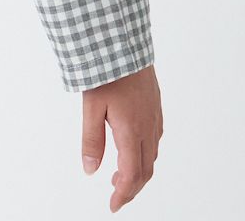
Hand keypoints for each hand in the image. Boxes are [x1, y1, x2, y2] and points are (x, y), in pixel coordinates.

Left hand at [81, 64, 162, 211]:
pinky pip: (155, 138)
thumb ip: (91, 140)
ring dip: (138, 170)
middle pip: (145, 170)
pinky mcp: (155, 105)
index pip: (132, 175)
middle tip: (115, 194)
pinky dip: (145, 152)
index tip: (113, 205)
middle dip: (131, 187)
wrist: (122, 41)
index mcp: (132, 131)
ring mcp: (154, 116)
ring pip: (152, 154)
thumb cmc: (105, 69)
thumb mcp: (91, 107)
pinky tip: (132, 147)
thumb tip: (90, 169)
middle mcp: (148, 127)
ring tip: (119, 173)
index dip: (123, 194)